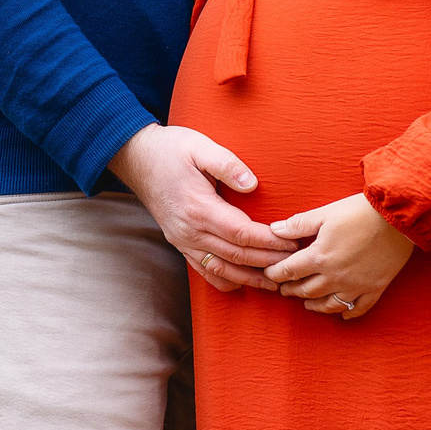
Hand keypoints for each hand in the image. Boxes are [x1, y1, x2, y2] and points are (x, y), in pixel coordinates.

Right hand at [107, 124, 296, 293]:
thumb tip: (252, 184)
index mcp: (199, 207)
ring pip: (221, 269)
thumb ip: (227, 164)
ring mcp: (183, 240)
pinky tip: (242, 282)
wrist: (136, 158)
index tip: (292, 243)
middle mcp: (190, 230)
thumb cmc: (170, 149)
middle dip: (268, 262)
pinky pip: (203, 270)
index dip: (269, 242)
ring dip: (250, 278)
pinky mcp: (179, 242)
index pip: (242, 234)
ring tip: (275, 282)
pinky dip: (225, 280)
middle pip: (236, 256)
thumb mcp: (200, 146)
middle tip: (294, 264)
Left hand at [263, 192, 414, 320]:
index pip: (290, 270)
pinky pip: (359, 308)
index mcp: (320, 257)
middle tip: (284, 290)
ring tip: (306, 304)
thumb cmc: (359, 211)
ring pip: (330, 304)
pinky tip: (342, 316)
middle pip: (307, 290)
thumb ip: (298, 225)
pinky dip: (348, 314)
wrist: (397, 217)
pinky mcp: (375, 288)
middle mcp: (335, 277)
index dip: (276, 274)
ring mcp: (356, 286)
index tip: (269, 274)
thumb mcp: (325, 213)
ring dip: (315, 305)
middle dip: (292, 290)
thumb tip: (275, 230)